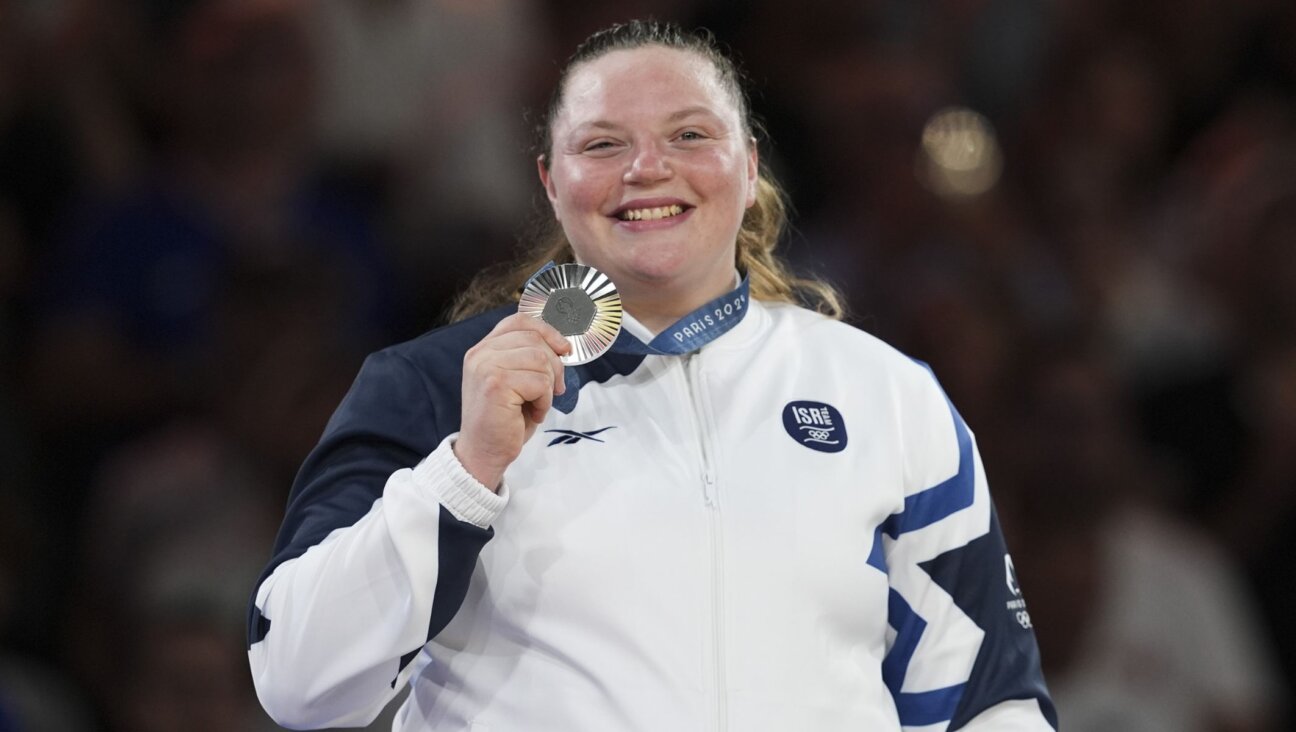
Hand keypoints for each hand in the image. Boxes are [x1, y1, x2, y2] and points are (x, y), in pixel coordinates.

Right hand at [454, 314, 569, 490]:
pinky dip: (545, 401)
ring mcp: (486, 367)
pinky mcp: (496, 385)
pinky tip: (533, 414)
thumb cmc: (504, 420)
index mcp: (483, 349)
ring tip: (538, 404)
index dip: (547, 331)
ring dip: (549, 386)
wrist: (483, 453)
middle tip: (554, 390)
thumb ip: (527, 357)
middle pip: (535, 339)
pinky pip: (540, 382)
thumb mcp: (515, 380)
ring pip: (540, 360)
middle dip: (555, 365)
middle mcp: (480, 354)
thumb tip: (562, 345)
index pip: (519, 321)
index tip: (563, 349)